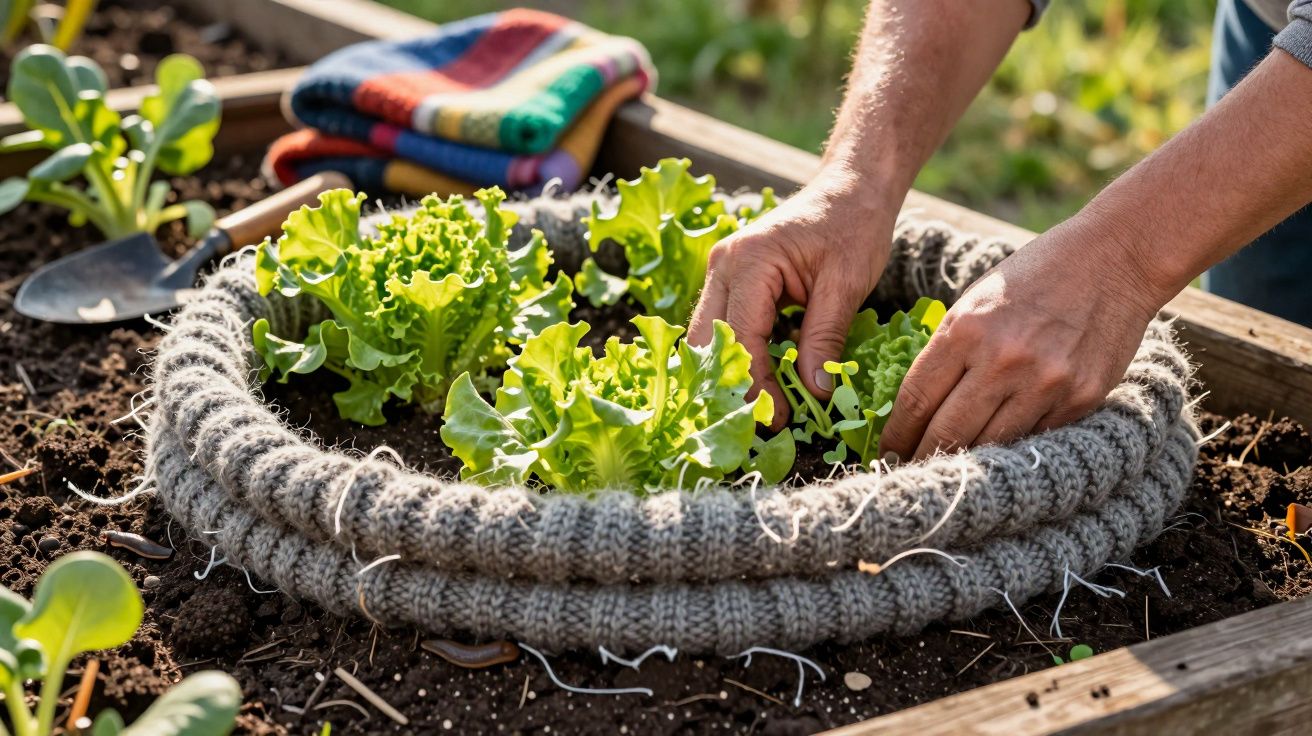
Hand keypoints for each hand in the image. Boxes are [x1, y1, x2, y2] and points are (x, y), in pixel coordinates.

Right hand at [687, 171, 897, 427]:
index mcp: (749, 262)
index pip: (740, 338)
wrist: (851, 188)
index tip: (780, 418)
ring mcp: (722, 271)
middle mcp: (724, 265)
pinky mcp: (731, 280)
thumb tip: (814, 391)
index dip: (756, 385)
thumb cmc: (853, 226)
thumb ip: (824, 338)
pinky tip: (764, 380)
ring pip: (708, 337)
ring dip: (730, 373)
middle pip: (707, 341)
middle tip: (764, 420)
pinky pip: (723, 326)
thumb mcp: (847, 284)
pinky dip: (738, 355)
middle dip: (730, 386)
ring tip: (764, 407)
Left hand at [879, 217, 1165, 459]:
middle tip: (910, 475)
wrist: (1115, 259)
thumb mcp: (976, 300)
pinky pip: (1035, 440)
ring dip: (966, 467)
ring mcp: (1044, 383)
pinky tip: (997, 461)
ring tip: (948, 477)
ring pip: (990, 447)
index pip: (917, 400)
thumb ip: (949, 349)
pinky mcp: (1080, 399)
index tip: (886, 452)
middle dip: (922, 459)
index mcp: (966, 329)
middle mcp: (1002, 360)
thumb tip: (918, 407)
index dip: (897, 435)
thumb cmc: (1034, 276)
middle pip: (948, 433)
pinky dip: (1012, 452)